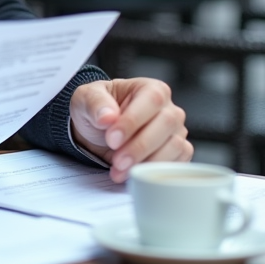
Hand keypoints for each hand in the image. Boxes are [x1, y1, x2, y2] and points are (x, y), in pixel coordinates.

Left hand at [69, 78, 191, 182]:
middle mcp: (168, 108)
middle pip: (166, 124)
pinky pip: (178, 163)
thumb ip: (95, 104)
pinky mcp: (178, 153)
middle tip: (117, 161)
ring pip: (175, 145)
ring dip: (147, 162)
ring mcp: (176, 131)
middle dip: (139, 146)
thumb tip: (108, 116)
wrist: (98, 133)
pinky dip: (157, 171)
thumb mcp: (86, 99)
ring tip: (120, 170)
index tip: (112, 139)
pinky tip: (135, 175)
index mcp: (151, 88)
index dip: (133, 121)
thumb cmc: (98, 111)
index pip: (152, 100)